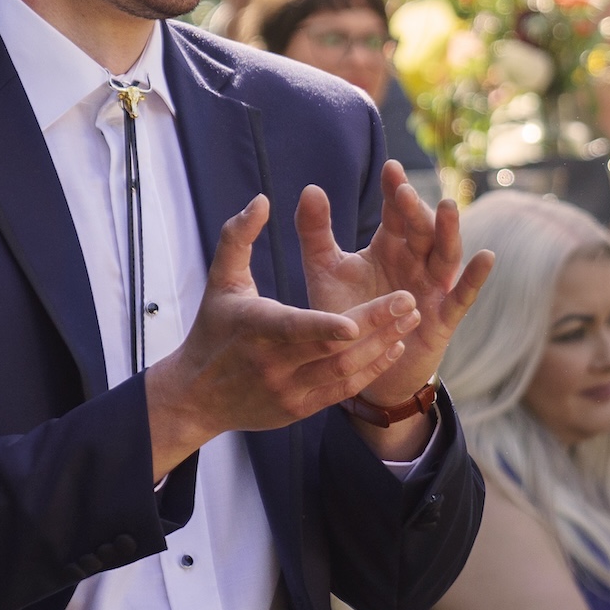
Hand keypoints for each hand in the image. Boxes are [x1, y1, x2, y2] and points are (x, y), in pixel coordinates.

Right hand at [145, 195, 421, 479]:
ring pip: (344, 372)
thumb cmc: (213, 328)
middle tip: (408, 300)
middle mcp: (272, 365)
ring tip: (410, 317)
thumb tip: (262, 200)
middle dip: (374, 325)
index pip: (293, 329)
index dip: (324, 328)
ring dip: (381, 345)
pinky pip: (343, 391)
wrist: (198, 396)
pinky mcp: (300, 409)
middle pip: (331, 350)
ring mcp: (288, 391)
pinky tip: (393, 345)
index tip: (353, 323)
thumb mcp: (220, 280)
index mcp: (254, 328)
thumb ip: (238, 237)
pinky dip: (371, 369)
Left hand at [296, 161, 495, 408]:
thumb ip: (315, 233)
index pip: (395, 212)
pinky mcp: (444, 317)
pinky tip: (486, 256)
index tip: (390, 167)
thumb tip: (311, 188)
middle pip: (422, 229)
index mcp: (389, 246)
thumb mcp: (325, 271)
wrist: (359, 366)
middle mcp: (415, 260)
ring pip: (445, 254)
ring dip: (448, 231)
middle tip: (404, 191)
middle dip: (414, 210)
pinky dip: (476, 277)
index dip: (394, 191)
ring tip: (448, 208)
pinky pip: (463, 295)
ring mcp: (433, 286)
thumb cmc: (346, 314)